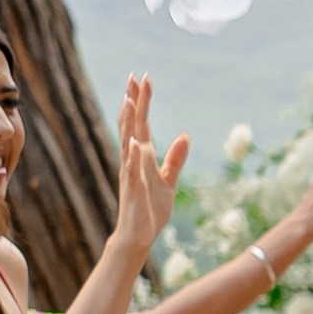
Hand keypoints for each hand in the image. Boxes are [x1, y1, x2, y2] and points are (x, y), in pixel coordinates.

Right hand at [113, 75, 190, 255]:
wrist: (139, 236)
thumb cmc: (150, 209)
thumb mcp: (168, 181)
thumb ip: (175, 159)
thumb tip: (184, 135)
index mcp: (142, 156)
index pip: (141, 123)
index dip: (142, 101)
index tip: (143, 78)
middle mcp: (132, 160)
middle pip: (132, 125)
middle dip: (133, 102)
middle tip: (133, 77)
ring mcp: (130, 174)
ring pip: (127, 142)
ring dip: (128, 122)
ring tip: (129, 100)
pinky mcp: (132, 190)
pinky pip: (132, 170)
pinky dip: (133, 156)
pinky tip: (134, 141)